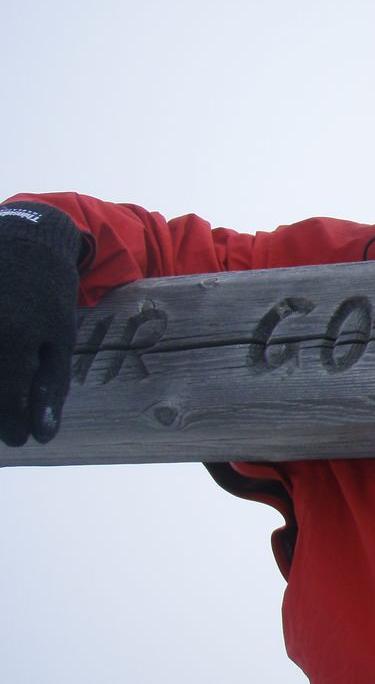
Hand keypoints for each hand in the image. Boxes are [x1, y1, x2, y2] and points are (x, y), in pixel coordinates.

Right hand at [0, 203, 82, 445]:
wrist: (24, 242)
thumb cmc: (48, 296)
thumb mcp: (59, 338)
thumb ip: (50, 386)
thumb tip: (43, 434)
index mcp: (14, 339)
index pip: (6, 399)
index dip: (12, 427)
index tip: (19, 441)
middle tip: (8, 431)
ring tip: (3, 409)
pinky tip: (2, 366)